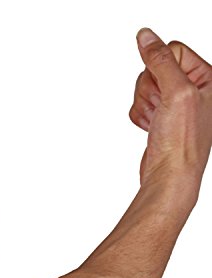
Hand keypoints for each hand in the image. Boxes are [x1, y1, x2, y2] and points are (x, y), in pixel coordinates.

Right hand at [129, 28, 211, 194]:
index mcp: (208, 78)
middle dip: (150, 90)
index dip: (160, 69)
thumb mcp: (176, 92)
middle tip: (162, 108)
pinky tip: (151, 128)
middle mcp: (193, 89)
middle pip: (154, 69)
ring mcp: (175, 104)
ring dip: (144, 104)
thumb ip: (160, 60)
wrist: (169, 175)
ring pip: (143, 87)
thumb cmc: (182, 141)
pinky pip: (138, 104)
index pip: (172, 51)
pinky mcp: (160, 117)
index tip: (166, 90)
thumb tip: (145, 36)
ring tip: (157, 121)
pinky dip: (139, 116)